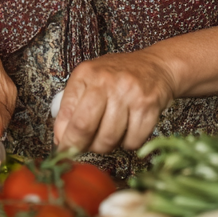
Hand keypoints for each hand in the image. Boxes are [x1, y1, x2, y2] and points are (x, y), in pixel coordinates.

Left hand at [53, 49, 176, 153]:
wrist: (156, 66)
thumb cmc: (118, 76)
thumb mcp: (90, 79)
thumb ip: (74, 103)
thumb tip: (61, 137)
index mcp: (85, 74)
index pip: (66, 112)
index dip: (63, 136)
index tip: (62, 147)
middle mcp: (105, 81)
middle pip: (84, 126)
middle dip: (79, 146)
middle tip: (79, 150)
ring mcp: (128, 93)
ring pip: (109, 139)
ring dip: (105, 146)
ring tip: (106, 136)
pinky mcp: (147, 106)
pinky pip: (132, 141)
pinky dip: (128, 144)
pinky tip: (127, 131)